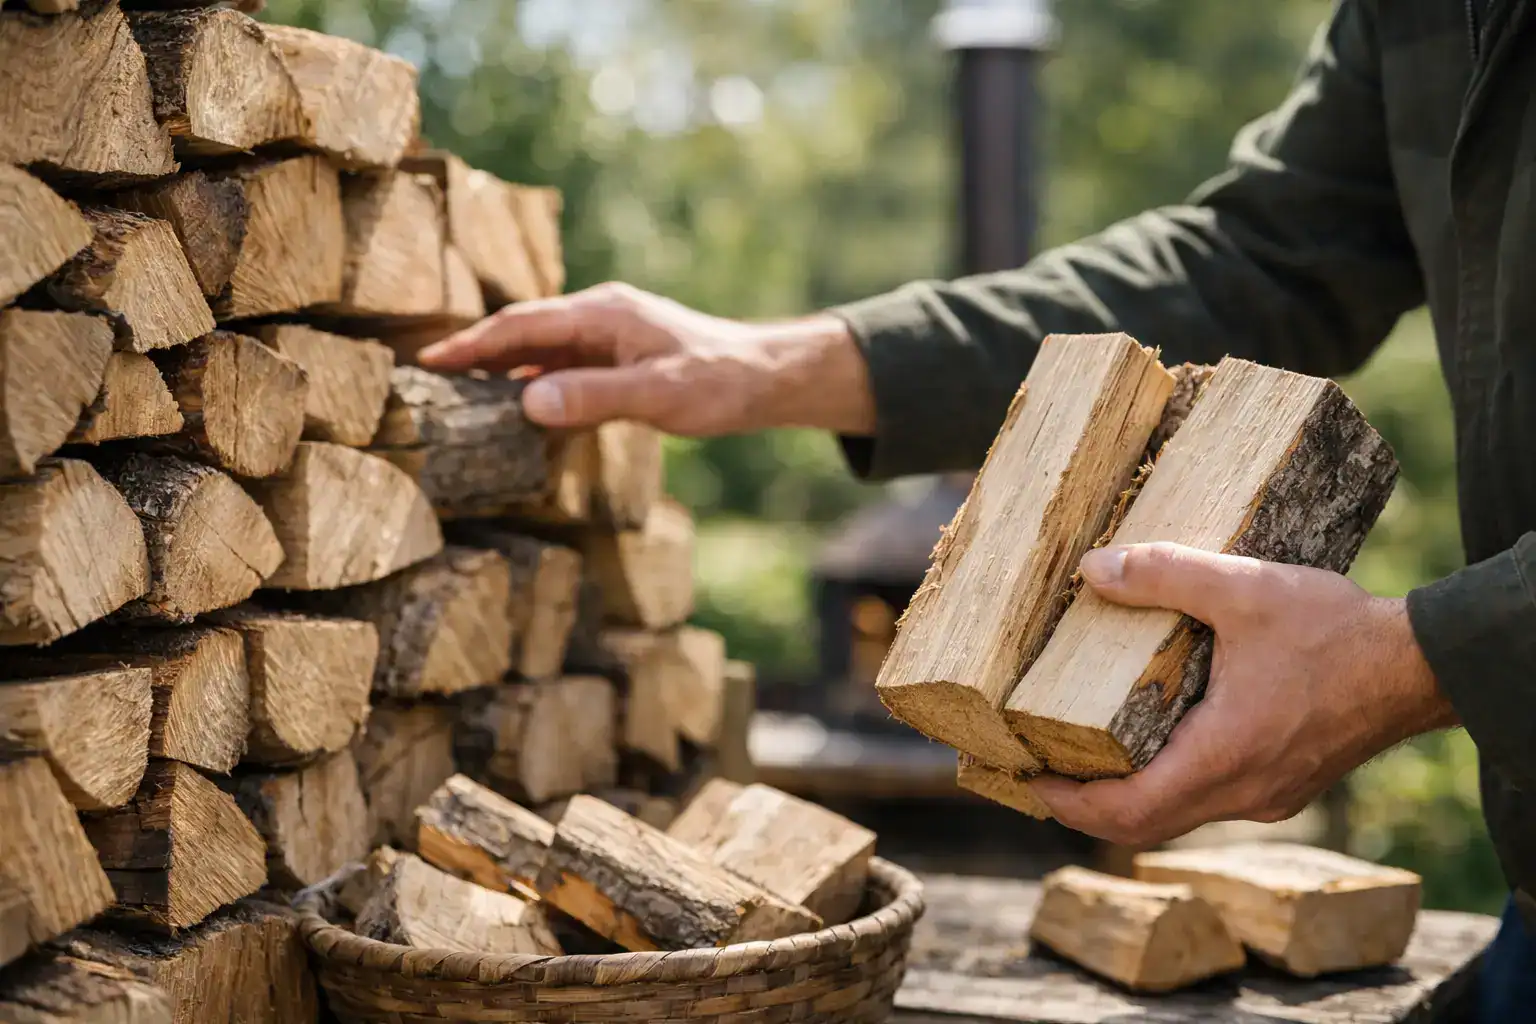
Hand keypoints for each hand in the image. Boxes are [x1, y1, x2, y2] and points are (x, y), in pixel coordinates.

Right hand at [416, 282, 875, 435]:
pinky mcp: (617, 361)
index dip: (472, 344)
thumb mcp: (658, 394)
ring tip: (455, 398)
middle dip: (473, 355)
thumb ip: (593, 397)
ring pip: (539, 353)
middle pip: (521, 334)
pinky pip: (562, 371)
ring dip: (499, 373)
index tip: (429, 360)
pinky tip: (514, 411)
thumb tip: (527, 403)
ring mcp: (607, 339)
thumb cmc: (720, 382)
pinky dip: (532, 388)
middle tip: (425, 380)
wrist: (766, 377)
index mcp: (602, 314)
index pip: (521, 325)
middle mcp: (598, 319)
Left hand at [1030, 542, 1457, 845]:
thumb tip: (1093, 569)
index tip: (1024, 776)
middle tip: (1035, 768)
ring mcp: (1267, 795)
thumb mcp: (1245, 589)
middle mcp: (1243, 793)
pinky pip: (1207, 798)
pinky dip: (1164, 782)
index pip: (1127, 812)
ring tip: (1078, 754)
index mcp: (1224, 758)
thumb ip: (1166, 574)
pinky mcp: (1283, 784)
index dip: (1067, 802)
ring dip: (1125, 794)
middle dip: (1083, 803)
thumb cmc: (1338, 632)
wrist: (1421, 665)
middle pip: (1143, 824)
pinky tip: (1147, 740)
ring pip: (1176, 813)